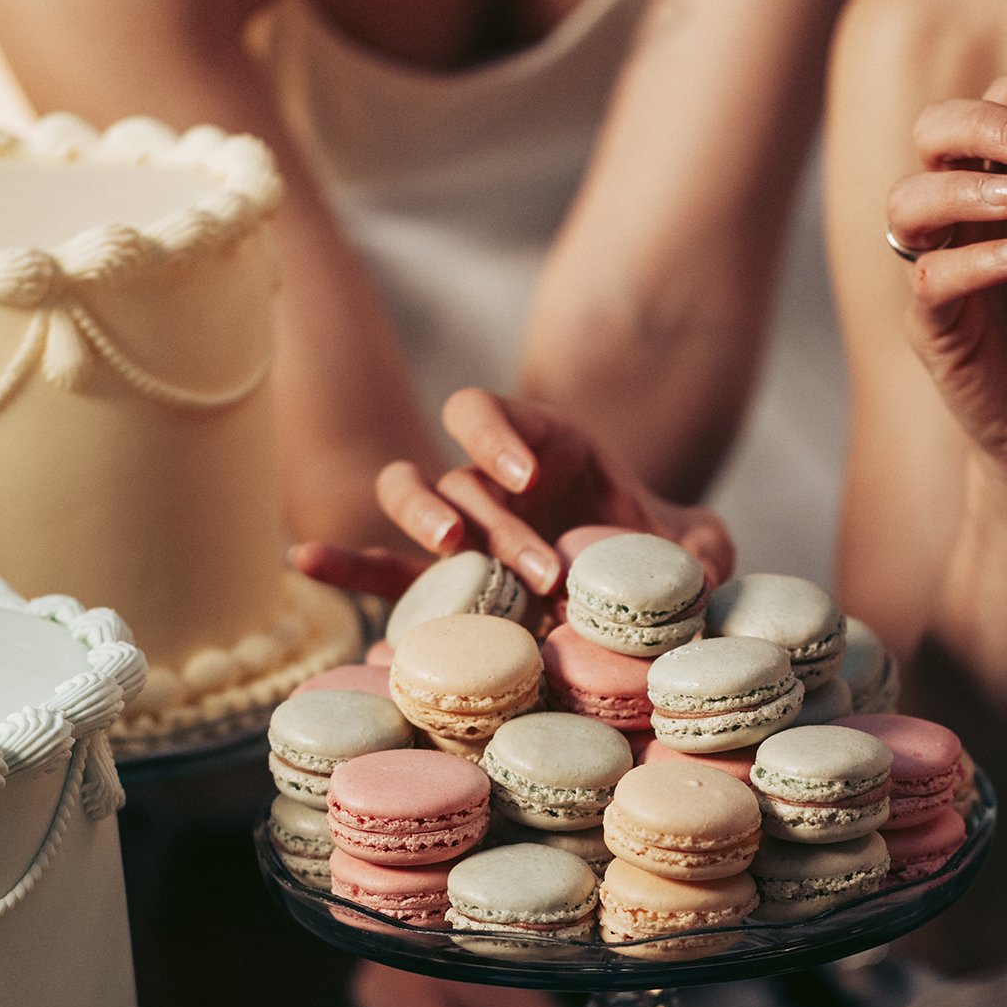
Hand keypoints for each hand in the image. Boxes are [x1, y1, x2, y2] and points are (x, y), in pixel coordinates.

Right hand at [308, 391, 733, 601]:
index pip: (487, 413)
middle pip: (454, 474)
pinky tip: (304, 559)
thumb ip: (702, 550)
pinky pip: (381, 566)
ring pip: (406, 499)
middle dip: (488, 518)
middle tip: (534, 569)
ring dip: (419, 525)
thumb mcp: (694, 542)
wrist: (638, 593)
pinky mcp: (438, 581)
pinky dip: (344, 561)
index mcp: (539, 445)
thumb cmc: (659, 552)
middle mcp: (487, 478)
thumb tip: (701, 574)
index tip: (528, 477)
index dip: (495, 436)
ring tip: (450, 555)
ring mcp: (457, 527)